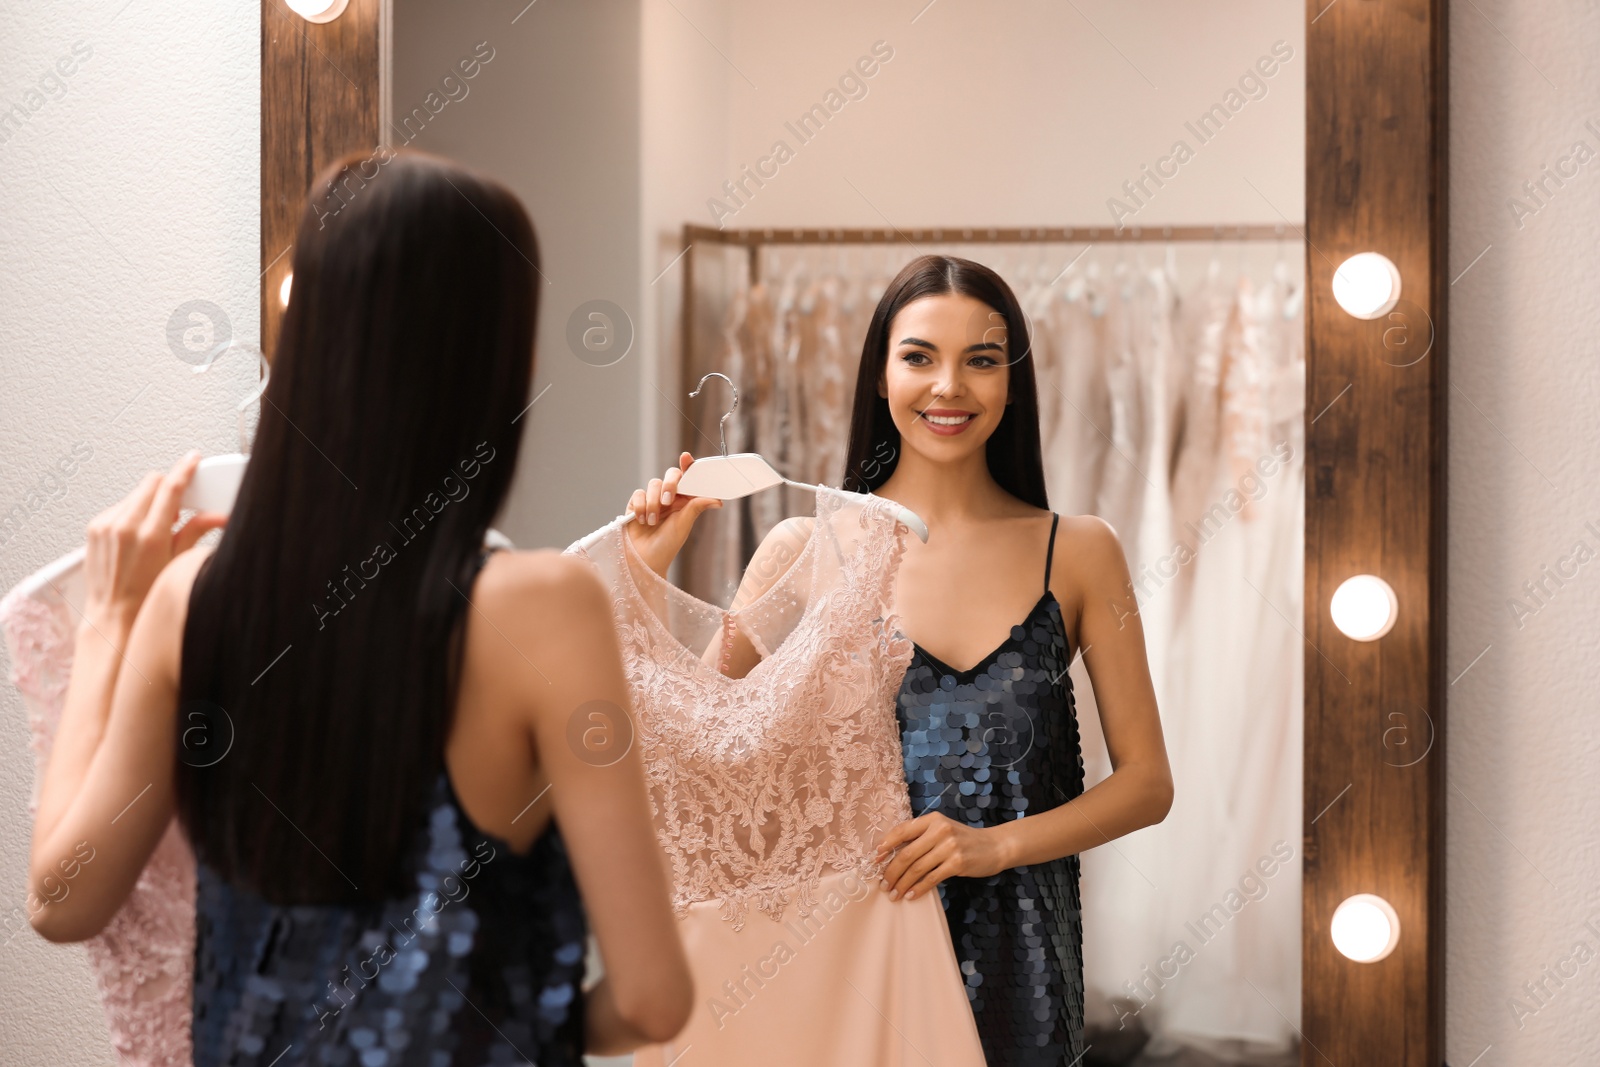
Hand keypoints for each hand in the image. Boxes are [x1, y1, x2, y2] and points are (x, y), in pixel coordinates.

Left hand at [82, 451, 225, 628]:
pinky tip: (139, 534)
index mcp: (150, 536)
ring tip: (157, 527)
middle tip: (178, 508)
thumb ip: (196, 532)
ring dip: (150, 501)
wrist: (113, 616)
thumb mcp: (178, 563)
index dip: (185, 470)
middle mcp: (124, 527)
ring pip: (136, 493)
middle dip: (167, 488)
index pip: (170, 488)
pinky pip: (119, 506)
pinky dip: (132, 512)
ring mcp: (105, 526)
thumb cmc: (145, 598)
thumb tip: (216, 516)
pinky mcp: (95, 528)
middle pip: (151, 483)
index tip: (192, 460)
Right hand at [624, 451, 721, 576]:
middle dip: (669, 484)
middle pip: (670, 475)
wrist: (644, 560)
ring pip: (653, 484)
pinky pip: (638, 494)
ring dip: (653, 502)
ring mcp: (652, 500)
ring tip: (653, 521)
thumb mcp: (684, 525)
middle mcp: (669, 498)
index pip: (688, 478)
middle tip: (668, 500)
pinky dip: (641, 506)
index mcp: (684, 501)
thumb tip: (718, 500)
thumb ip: (696, 507)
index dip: (688, 465)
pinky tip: (642, 520)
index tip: (686, 457)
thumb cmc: (667, 545)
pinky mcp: (636, 504)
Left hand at [873, 812, 1011, 900]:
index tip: (875, 859)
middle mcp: (940, 830)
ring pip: (917, 868)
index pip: (902, 830)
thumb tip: (891, 854)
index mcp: (932, 820)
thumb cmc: (963, 839)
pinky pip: (931, 878)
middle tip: (883, 885)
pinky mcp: (957, 863)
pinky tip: (911, 895)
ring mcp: (949, 847)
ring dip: (902, 884)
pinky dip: (919, 889)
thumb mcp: (942, 830)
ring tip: (894, 894)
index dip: (886, 844)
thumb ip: (921, 837)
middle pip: (907, 853)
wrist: (994, 846)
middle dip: (891, 871)